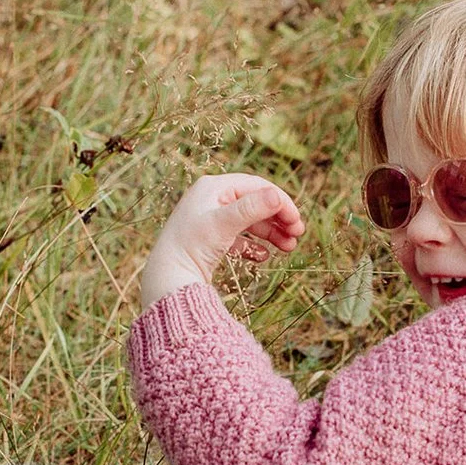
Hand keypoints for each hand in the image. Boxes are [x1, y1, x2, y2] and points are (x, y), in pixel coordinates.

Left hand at [140, 173, 305, 307]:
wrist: (168, 278)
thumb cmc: (191, 246)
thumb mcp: (223, 224)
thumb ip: (252, 209)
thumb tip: (276, 195)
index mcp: (213, 187)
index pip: (256, 187)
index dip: (279, 201)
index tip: (296, 220)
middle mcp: (212, 199)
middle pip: (255, 204)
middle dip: (278, 219)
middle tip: (297, 235)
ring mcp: (211, 219)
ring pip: (249, 222)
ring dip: (271, 233)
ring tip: (288, 248)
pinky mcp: (210, 240)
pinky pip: (238, 238)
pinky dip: (253, 246)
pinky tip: (264, 257)